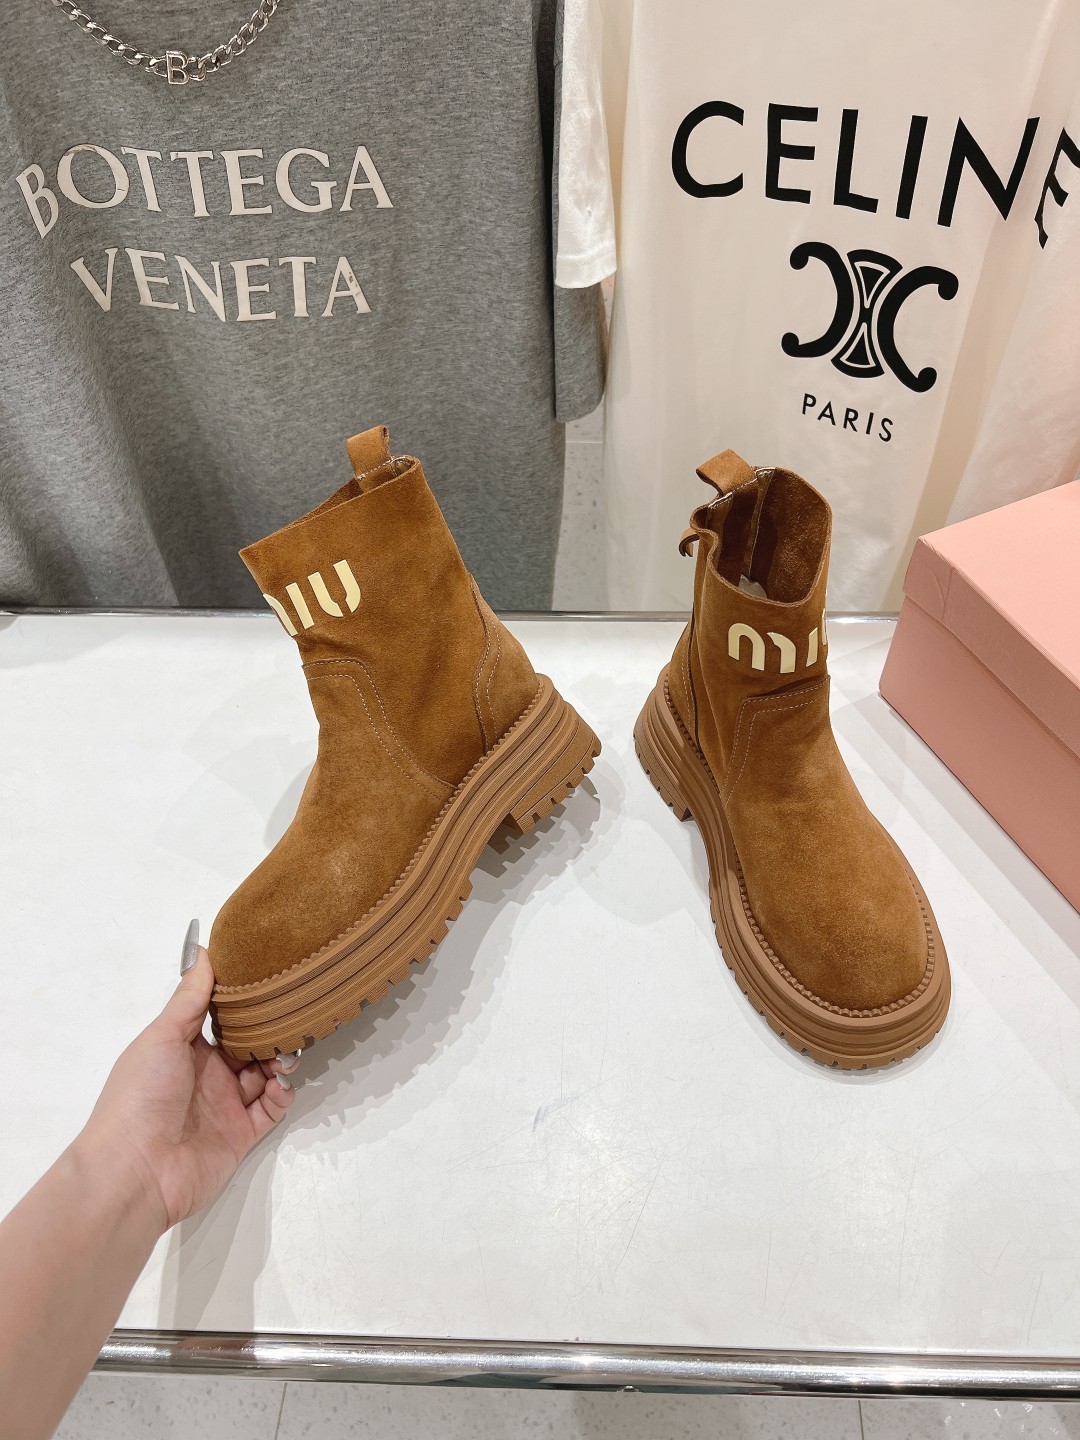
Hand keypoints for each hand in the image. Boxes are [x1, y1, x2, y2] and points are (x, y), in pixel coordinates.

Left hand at [74, 944, 295, 1233]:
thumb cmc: (140, 1094)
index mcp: (183, 1049)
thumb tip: (204, 952)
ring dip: (279, 1060)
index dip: (243, 1002)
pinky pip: (271, 1109)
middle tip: (289, 1017)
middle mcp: (206, 1075)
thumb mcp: (162, 1036)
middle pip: (248, 1045)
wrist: (135, 1170)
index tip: (268, 978)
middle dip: (269, 1031)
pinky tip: (279, 1083)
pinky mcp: (242, 1135)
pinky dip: (281, 1094)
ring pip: (265, 1074)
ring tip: (285, 1053)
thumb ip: (189, 997)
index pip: (220, 1018)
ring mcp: (225, 1106)